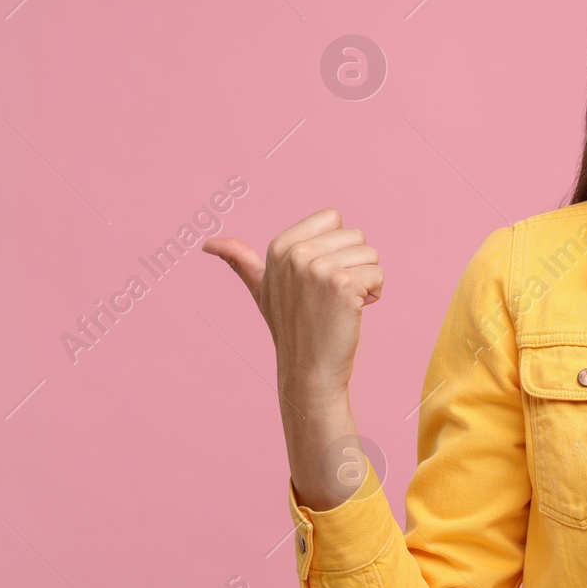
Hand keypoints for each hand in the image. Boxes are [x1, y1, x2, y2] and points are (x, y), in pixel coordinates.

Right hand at [203, 207, 381, 403]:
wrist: (308, 369)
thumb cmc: (290, 328)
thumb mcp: (261, 289)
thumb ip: (241, 262)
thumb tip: (208, 243)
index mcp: (280, 245)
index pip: (333, 217)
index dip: (335, 247)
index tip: (318, 277)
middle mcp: (296, 253)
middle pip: (356, 235)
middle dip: (354, 264)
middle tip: (330, 296)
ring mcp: (318, 268)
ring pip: (371, 255)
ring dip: (365, 281)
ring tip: (339, 304)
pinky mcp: (342, 285)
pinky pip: (378, 276)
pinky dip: (374, 295)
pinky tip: (352, 313)